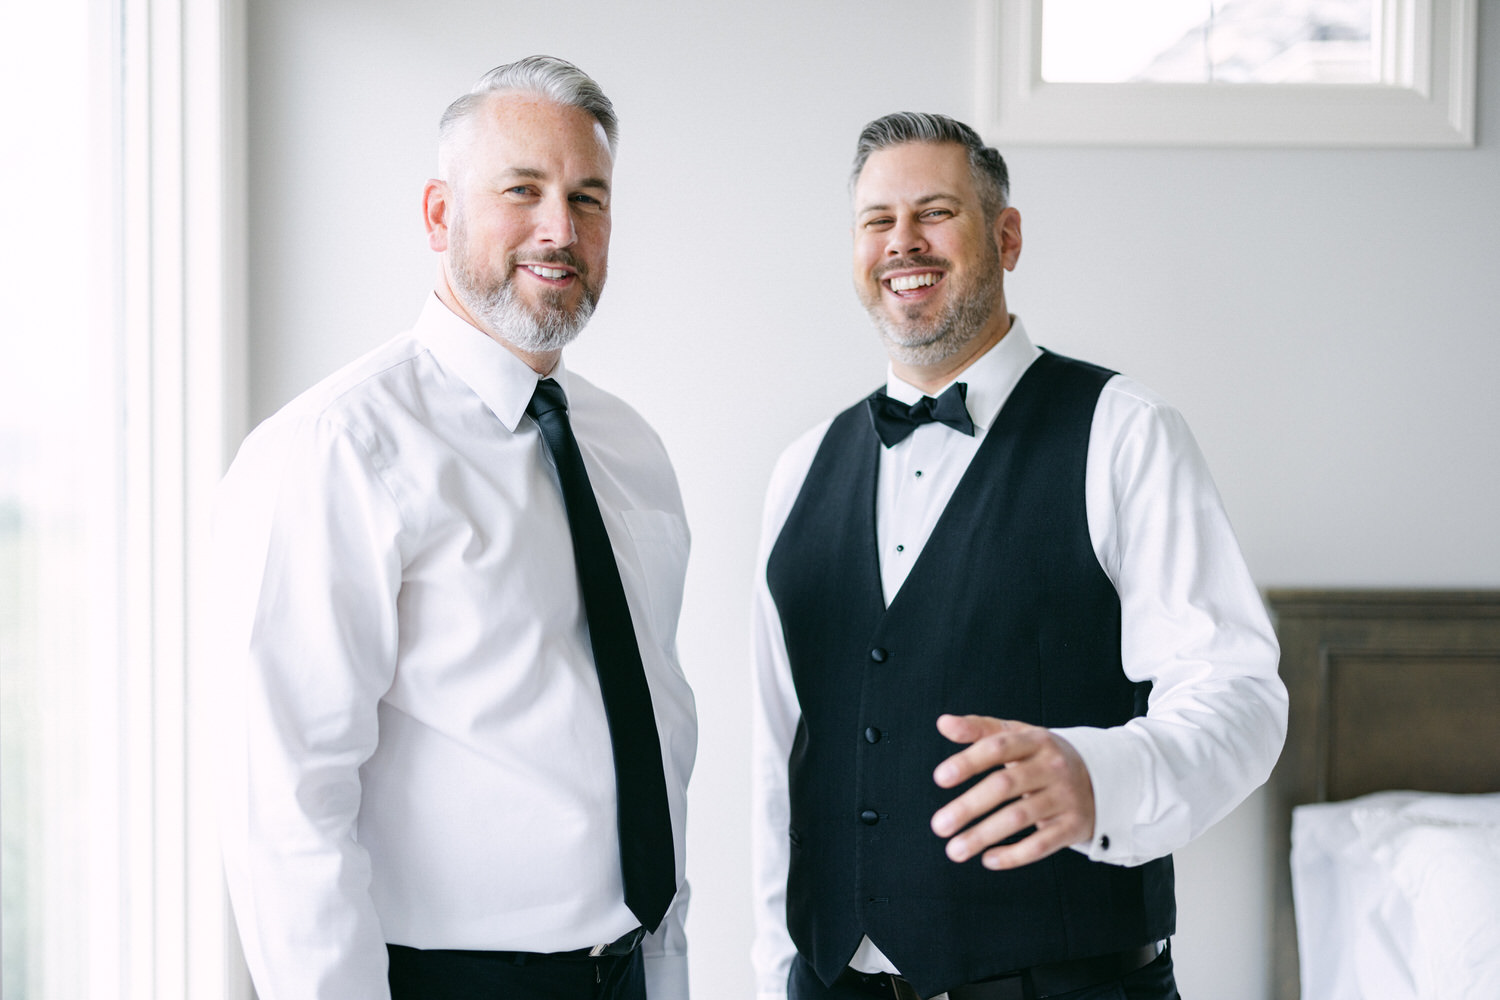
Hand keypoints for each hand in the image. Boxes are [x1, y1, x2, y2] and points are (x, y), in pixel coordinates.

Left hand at [930, 714, 1094, 869]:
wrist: (1105, 779)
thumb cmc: (1045, 757)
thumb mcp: (1019, 736)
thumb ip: (980, 729)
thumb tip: (943, 723)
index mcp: (1036, 741)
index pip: (998, 747)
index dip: (968, 761)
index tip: (940, 778)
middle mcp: (1052, 767)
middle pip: (1005, 785)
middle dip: (969, 807)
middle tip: (939, 825)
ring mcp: (1065, 797)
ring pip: (1019, 817)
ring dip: (983, 835)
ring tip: (954, 849)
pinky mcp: (1073, 826)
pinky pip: (1041, 845)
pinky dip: (1013, 855)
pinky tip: (988, 859)